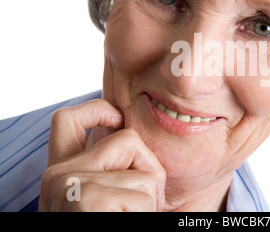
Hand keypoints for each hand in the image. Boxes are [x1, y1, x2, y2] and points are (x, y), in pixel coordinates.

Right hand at [38, 99, 165, 211]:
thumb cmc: (106, 221)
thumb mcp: (102, 196)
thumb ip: (109, 168)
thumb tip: (129, 133)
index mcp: (61, 171)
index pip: (66, 119)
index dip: (97, 109)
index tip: (119, 118)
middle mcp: (57, 175)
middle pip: (128, 139)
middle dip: (150, 169)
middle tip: (149, 202)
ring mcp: (69, 185)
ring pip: (144, 173)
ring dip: (150, 201)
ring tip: (132, 216)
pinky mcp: (86, 199)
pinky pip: (143, 195)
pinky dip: (148, 212)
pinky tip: (129, 221)